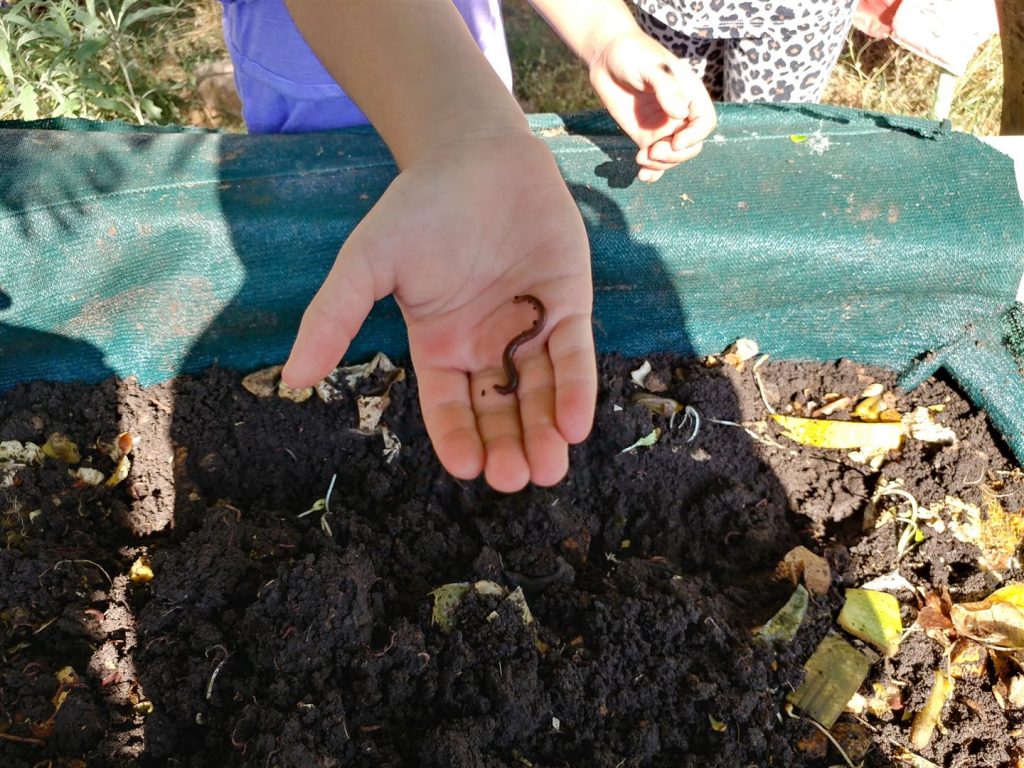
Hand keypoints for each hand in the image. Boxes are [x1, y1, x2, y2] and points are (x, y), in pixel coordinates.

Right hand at [281, 132, 596, 491]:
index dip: (459, 438)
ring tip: (547, 468)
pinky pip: (573, 354)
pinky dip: (575, 389)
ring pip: (539, 392)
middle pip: (499, 410)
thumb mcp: (367, 263)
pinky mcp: (569, 304)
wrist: (476, 152)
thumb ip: (334, 318)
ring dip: (545, 430)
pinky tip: (575, 424)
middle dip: (507, 446)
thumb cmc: (418, 207)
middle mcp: (486, 346)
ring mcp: (530, 327)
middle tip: (516, 478)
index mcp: (439, 346)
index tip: (467, 469)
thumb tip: (291, 378)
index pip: (450, 407)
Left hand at [589, 31, 716, 181]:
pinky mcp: (644, 137)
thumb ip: (666, 87)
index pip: (704, 123)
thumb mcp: (651, 66)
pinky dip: (652, 172)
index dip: (694, 136)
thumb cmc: (632, 53)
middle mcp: (680, 115)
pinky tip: (643, 177)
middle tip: (652, 152)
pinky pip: (653, 160)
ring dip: (660, 165)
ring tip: (641, 159)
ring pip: (672, 157)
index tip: (676, 141)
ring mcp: (663, 128)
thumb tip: (680, 113)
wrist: (606, 58)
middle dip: (675, 155)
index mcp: (690, 95)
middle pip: (690, 146)